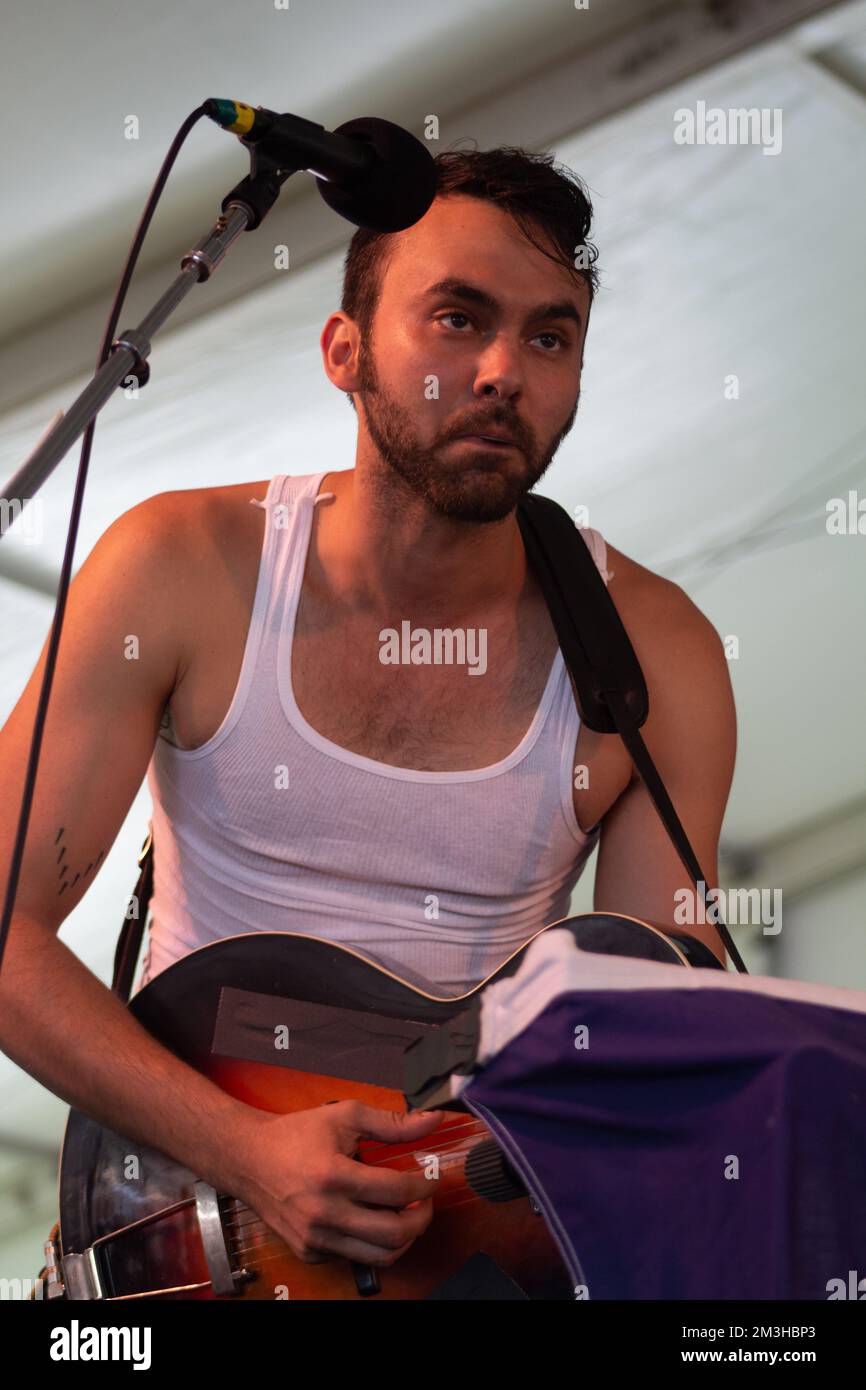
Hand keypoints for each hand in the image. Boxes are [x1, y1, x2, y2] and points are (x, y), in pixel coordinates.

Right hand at [229, 1100, 444, 1266]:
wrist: (248, 1159)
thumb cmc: (296, 1134)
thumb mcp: (345, 1116)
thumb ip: (392, 1123)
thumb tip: (432, 1121)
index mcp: (334, 1176)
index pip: (398, 1191)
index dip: (426, 1185)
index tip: (432, 1178)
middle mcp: (324, 1214)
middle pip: (395, 1234)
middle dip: (423, 1218)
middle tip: (426, 1202)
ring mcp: (315, 1238)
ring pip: (380, 1257)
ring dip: (404, 1238)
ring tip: (407, 1215)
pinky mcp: (309, 1252)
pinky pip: (354, 1257)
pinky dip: (372, 1243)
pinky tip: (373, 1219)